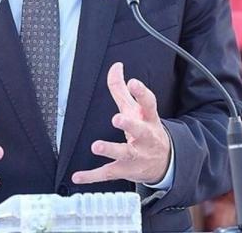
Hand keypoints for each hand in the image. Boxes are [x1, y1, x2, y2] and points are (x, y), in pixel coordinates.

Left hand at [71, 62, 170, 185]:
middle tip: (117, 119)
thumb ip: (122, 89)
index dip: (141, 93)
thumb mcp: (136, 109)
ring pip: (125, 153)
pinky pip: (108, 173)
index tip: (133, 82)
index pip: (149, 104)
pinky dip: (92, 176)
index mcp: (148, 119)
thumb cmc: (146, 130)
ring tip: (97, 146)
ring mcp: (136, 155)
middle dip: (129, 125)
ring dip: (111, 150)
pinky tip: (78, 176)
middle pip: (140, 130)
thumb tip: (115, 66)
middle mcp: (144, 137)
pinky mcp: (125, 170)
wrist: (163, 162)